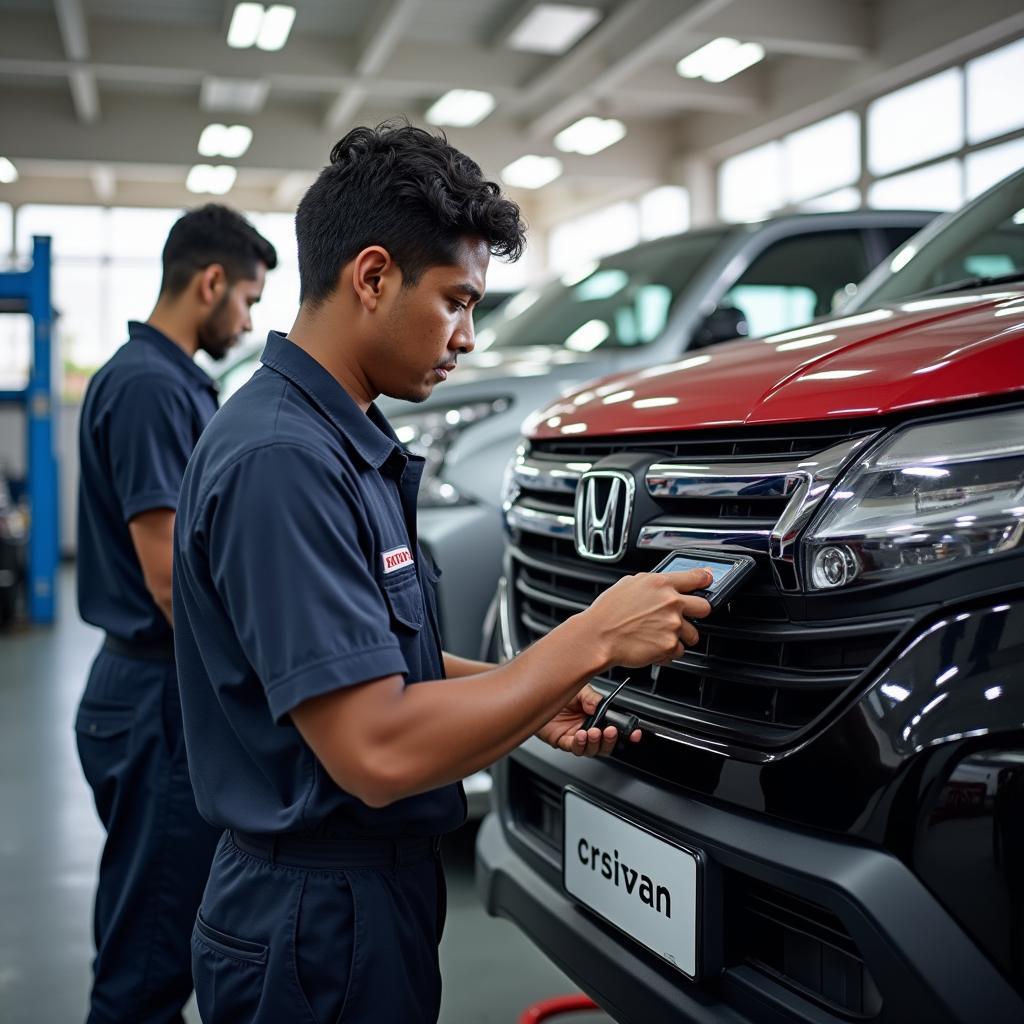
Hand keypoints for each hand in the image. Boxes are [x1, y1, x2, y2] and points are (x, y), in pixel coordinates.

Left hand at [536, 683, 640, 756]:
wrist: (534, 696)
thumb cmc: (556, 692)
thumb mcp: (579, 690)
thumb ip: (592, 698)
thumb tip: (599, 706)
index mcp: (596, 716)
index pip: (616, 727)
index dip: (627, 733)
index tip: (635, 733)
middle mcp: (588, 728)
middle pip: (606, 744)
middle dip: (611, 740)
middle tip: (610, 731)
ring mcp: (577, 737)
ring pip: (592, 750)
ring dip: (595, 743)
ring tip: (593, 732)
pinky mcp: (564, 741)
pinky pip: (575, 748)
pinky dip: (579, 743)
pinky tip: (580, 735)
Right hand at [582, 568, 712, 669]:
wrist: (598, 637)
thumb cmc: (607, 612)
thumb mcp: (628, 584)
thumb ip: (651, 583)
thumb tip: (662, 584)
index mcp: (661, 584)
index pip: (696, 577)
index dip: (705, 579)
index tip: (709, 580)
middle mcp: (671, 603)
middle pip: (705, 608)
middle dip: (697, 613)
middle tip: (684, 617)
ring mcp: (673, 625)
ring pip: (693, 634)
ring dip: (680, 636)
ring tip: (660, 636)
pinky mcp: (670, 646)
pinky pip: (679, 651)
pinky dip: (668, 652)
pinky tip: (653, 646)